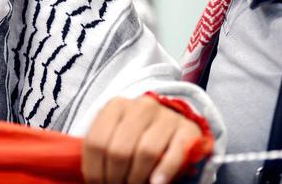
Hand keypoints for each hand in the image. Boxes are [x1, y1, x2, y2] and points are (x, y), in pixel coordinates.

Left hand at [82, 94, 207, 183]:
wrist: (172, 127)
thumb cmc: (137, 137)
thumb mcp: (116, 136)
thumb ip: (103, 151)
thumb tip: (93, 180)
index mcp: (116, 106)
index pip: (96, 143)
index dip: (95, 171)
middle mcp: (141, 107)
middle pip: (119, 151)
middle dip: (116, 178)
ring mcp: (166, 116)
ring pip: (145, 153)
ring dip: (137, 178)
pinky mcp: (187, 130)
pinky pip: (174, 154)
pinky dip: (164, 172)